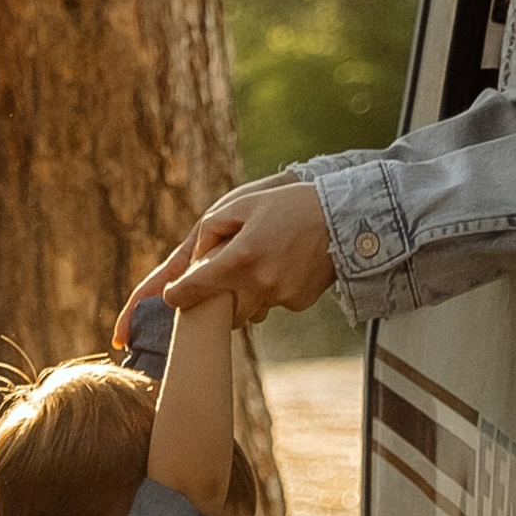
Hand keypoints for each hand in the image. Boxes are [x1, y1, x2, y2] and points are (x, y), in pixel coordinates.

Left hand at [117, 178, 336, 334]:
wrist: (345, 217)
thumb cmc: (289, 205)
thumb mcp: (244, 205)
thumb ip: (211, 231)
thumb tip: (195, 261)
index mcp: (239, 258)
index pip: (192, 291)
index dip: (176, 295)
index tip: (170, 296)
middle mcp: (259, 284)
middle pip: (221, 310)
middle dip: (215, 299)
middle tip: (220, 278)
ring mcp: (281, 297)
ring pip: (249, 309)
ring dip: (245, 294)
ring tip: (261, 262)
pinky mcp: (299, 302)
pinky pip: (275, 303)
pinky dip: (273, 290)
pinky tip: (286, 265)